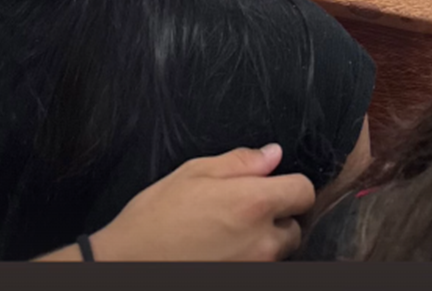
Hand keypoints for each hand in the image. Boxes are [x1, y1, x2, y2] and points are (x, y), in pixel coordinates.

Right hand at [78, 146, 314, 261]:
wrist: (128, 265)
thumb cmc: (156, 217)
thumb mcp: (194, 172)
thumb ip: (241, 162)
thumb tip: (273, 155)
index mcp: (253, 203)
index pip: (303, 192)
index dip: (292, 184)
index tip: (275, 184)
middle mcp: (261, 241)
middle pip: (294, 227)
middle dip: (277, 217)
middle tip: (245, 211)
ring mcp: (254, 269)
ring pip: (278, 253)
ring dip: (265, 242)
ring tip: (229, 234)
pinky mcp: (243, 283)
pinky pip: (260, 269)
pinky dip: (249, 260)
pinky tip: (222, 252)